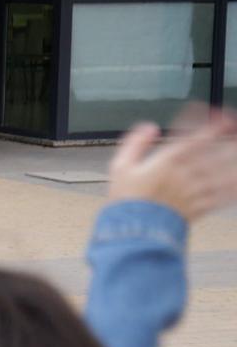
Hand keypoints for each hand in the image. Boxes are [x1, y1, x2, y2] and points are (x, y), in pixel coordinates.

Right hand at [107, 106, 236, 221]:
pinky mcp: (199, 208)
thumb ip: (135, 143)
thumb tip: (149, 127)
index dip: (209, 126)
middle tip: (235, 130)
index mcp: (166, 162)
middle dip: (228, 140)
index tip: (220, 116)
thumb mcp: (120, 166)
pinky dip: (233, 190)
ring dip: (234, 162)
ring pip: (222, 174)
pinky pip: (222, 197)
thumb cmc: (126, 199)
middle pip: (214, 154)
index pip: (193, 139)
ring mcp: (194, 192)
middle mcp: (185, 175)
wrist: (134, 230)